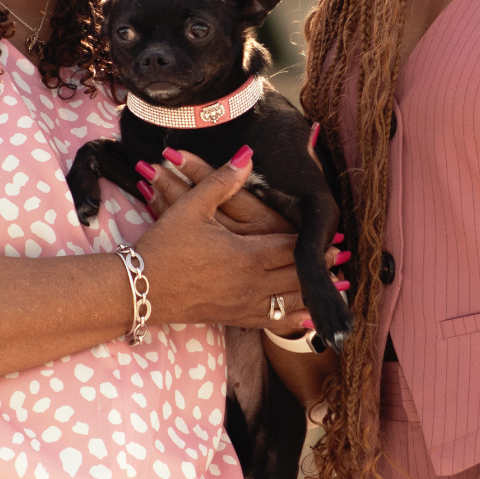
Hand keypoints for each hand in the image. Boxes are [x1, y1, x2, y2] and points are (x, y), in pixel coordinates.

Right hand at [136, 146, 346, 338]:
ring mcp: (243, 305)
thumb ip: (222, 181)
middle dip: (319, 268)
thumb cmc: (165, 246)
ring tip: (331, 287)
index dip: (314, 245)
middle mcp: (252, 284)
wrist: (140, 289)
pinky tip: (303, 319)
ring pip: (289, 302)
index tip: (335, 240)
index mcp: (247, 255)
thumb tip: (246, 156)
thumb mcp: (191, 207)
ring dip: (311, 293)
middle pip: (296, 276)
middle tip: (340, 261)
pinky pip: (271, 322)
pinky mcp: (233, 318)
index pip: (291, 249)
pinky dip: (292, 319)